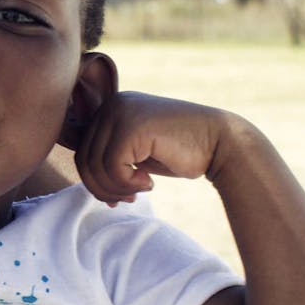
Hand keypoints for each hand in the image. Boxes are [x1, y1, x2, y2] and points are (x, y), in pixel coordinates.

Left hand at [74, 91, 232, 204]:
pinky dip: (126, 183)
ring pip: (95, 164)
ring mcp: (120, 112)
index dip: (95, 180)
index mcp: (111, 109)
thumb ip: (112, 160)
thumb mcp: (139, 153)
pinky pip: (111, 165)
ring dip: (115, 188)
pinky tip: (149, 183)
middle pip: (84, 158)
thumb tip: (87, 182)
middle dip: (103, 187)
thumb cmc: (182, 152)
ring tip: (139, 191)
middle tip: (129, 198)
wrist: (221, 143)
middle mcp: (112, 105)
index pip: (84, 150)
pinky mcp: (131, 126)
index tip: (118, 196)